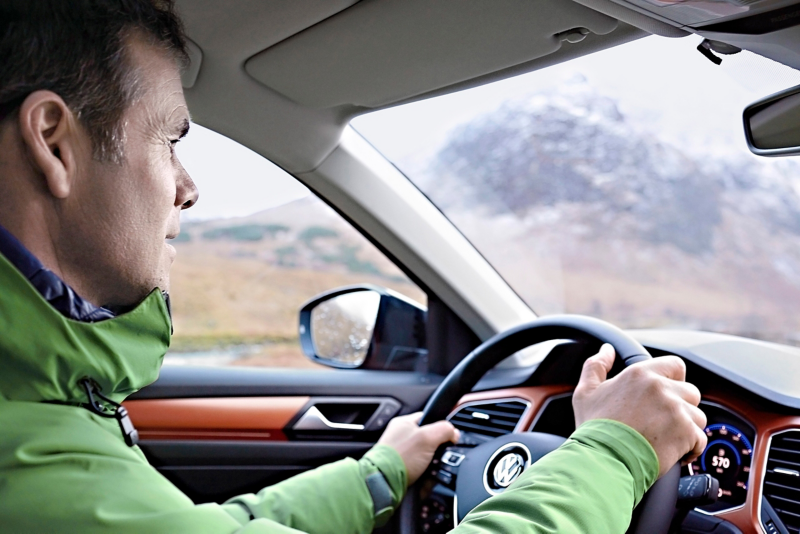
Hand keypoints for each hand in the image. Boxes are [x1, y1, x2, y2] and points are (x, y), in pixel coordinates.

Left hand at [378, 412, 459, 485]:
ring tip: (432, 468)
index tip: (450, 436)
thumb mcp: (427, 438)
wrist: (383, 484)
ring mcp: (401, 454)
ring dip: (432, 463)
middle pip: (429, 439)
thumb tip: (454, 432)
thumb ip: (444, 430)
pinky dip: (426, 475)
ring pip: (426, 456)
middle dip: (437, 448)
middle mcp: (401, 437)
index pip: (429, 417)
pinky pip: (421, 470)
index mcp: (404, 423)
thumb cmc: (399, 458)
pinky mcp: (402, 469)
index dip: (441, 426)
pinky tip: (427, 478)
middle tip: (440, 455)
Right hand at [573, 344, 706, 477]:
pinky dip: (691, 449)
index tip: (665, 394)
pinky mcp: (686, 433)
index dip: (674, 380)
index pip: (675, 365)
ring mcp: (676, 410)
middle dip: (681, 407)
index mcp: (640, 374)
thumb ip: (596, 366)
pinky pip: (701, 439)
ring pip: (698, 416)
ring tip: (666, 439)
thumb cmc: (594, 429)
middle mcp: (661, 388)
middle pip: (690, 392)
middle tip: (661, 422)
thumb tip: (607, 350)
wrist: (603, 459)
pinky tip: (673, 453)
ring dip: (686, 428)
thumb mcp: (586, 392)